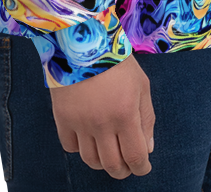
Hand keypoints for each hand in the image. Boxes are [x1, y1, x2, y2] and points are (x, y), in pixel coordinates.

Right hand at [50, 53, 155, 179]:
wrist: (83, 41)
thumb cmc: (116, 62)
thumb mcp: (141, 85)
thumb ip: (146, 118)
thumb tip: (147, 149)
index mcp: (125, 114)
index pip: (135, 156)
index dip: (141, 168)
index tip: (143, 167)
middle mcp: (102, 123)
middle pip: (112, 165)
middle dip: (123, 170)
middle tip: (127, 166)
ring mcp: (80, 122)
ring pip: (91, 160)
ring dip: (102, 163)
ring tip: (108, 153)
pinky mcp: (62, 118)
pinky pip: (71, 147)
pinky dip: (81, 149)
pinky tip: (88, 138)